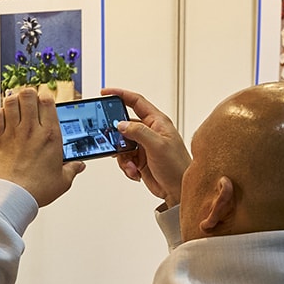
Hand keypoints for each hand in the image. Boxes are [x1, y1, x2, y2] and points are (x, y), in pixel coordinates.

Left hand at [0, 87, 84, 204]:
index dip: (45, 97)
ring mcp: (13, 133)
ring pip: (11, 102)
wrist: (13, 196)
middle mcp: (31, 130)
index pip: (48, 101)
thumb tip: (79, 166)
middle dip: (28, 94)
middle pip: (28, 95)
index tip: (44, 102)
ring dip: (13, 101)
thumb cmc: (37, 189)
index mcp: (50, 136)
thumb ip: (72, 169)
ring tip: (15, 107)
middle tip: (28, 101)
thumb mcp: (62, 180)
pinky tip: (3, 118)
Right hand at [101, 87, 191, 206]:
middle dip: (116, 134)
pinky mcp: (139, 158)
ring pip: (121, 143)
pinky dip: (125, 165)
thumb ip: (139, 132)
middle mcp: (150, 131)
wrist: (178, 190)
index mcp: (157, 122)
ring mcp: (143, 145)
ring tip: (131, 165)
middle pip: (124, 124)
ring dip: (122, 156)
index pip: (136, 101)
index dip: (120, 95)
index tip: (105, 93)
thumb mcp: (158, 146)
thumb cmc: (177, 167)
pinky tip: (134, 171)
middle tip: (111, 141)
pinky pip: (123, 157)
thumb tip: (121, 124)